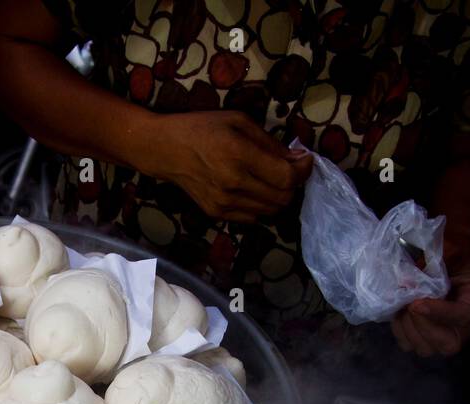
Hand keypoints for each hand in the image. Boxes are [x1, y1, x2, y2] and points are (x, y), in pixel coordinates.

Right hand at [142, 111, 311, 222]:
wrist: (164, 149)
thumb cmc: (201, 128)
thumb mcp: (238, 120)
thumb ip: (269, 142)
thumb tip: (297, 158)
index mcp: (238, 155)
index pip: (286, 177)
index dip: (303, 170)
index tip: (306, 159)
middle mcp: (232, 184)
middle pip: (283, 198)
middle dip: (294, 183)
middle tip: (291, 168)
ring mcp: (224, 203)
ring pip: (270, 211)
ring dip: (279, 195)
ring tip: (273, 177)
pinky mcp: (217, 213)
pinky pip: (253, 217)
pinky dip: (261, 204)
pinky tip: (254, 188)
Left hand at [391, 241, 469, 356]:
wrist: (450, 258)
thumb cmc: (453, 252)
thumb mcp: (450, 248)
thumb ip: (433, 262)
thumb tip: (406, 281)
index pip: (462, 316)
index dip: (438, 313)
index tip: (416, 304)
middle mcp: (466, 324)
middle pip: (448, 344)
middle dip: (423, 326)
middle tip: (409, 305)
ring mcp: (446, 334)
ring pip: (426, 348)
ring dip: (408, 328)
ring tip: (403, 305)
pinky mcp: (427, 337)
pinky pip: (409, 345)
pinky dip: (399, 330)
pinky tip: (399, 312)